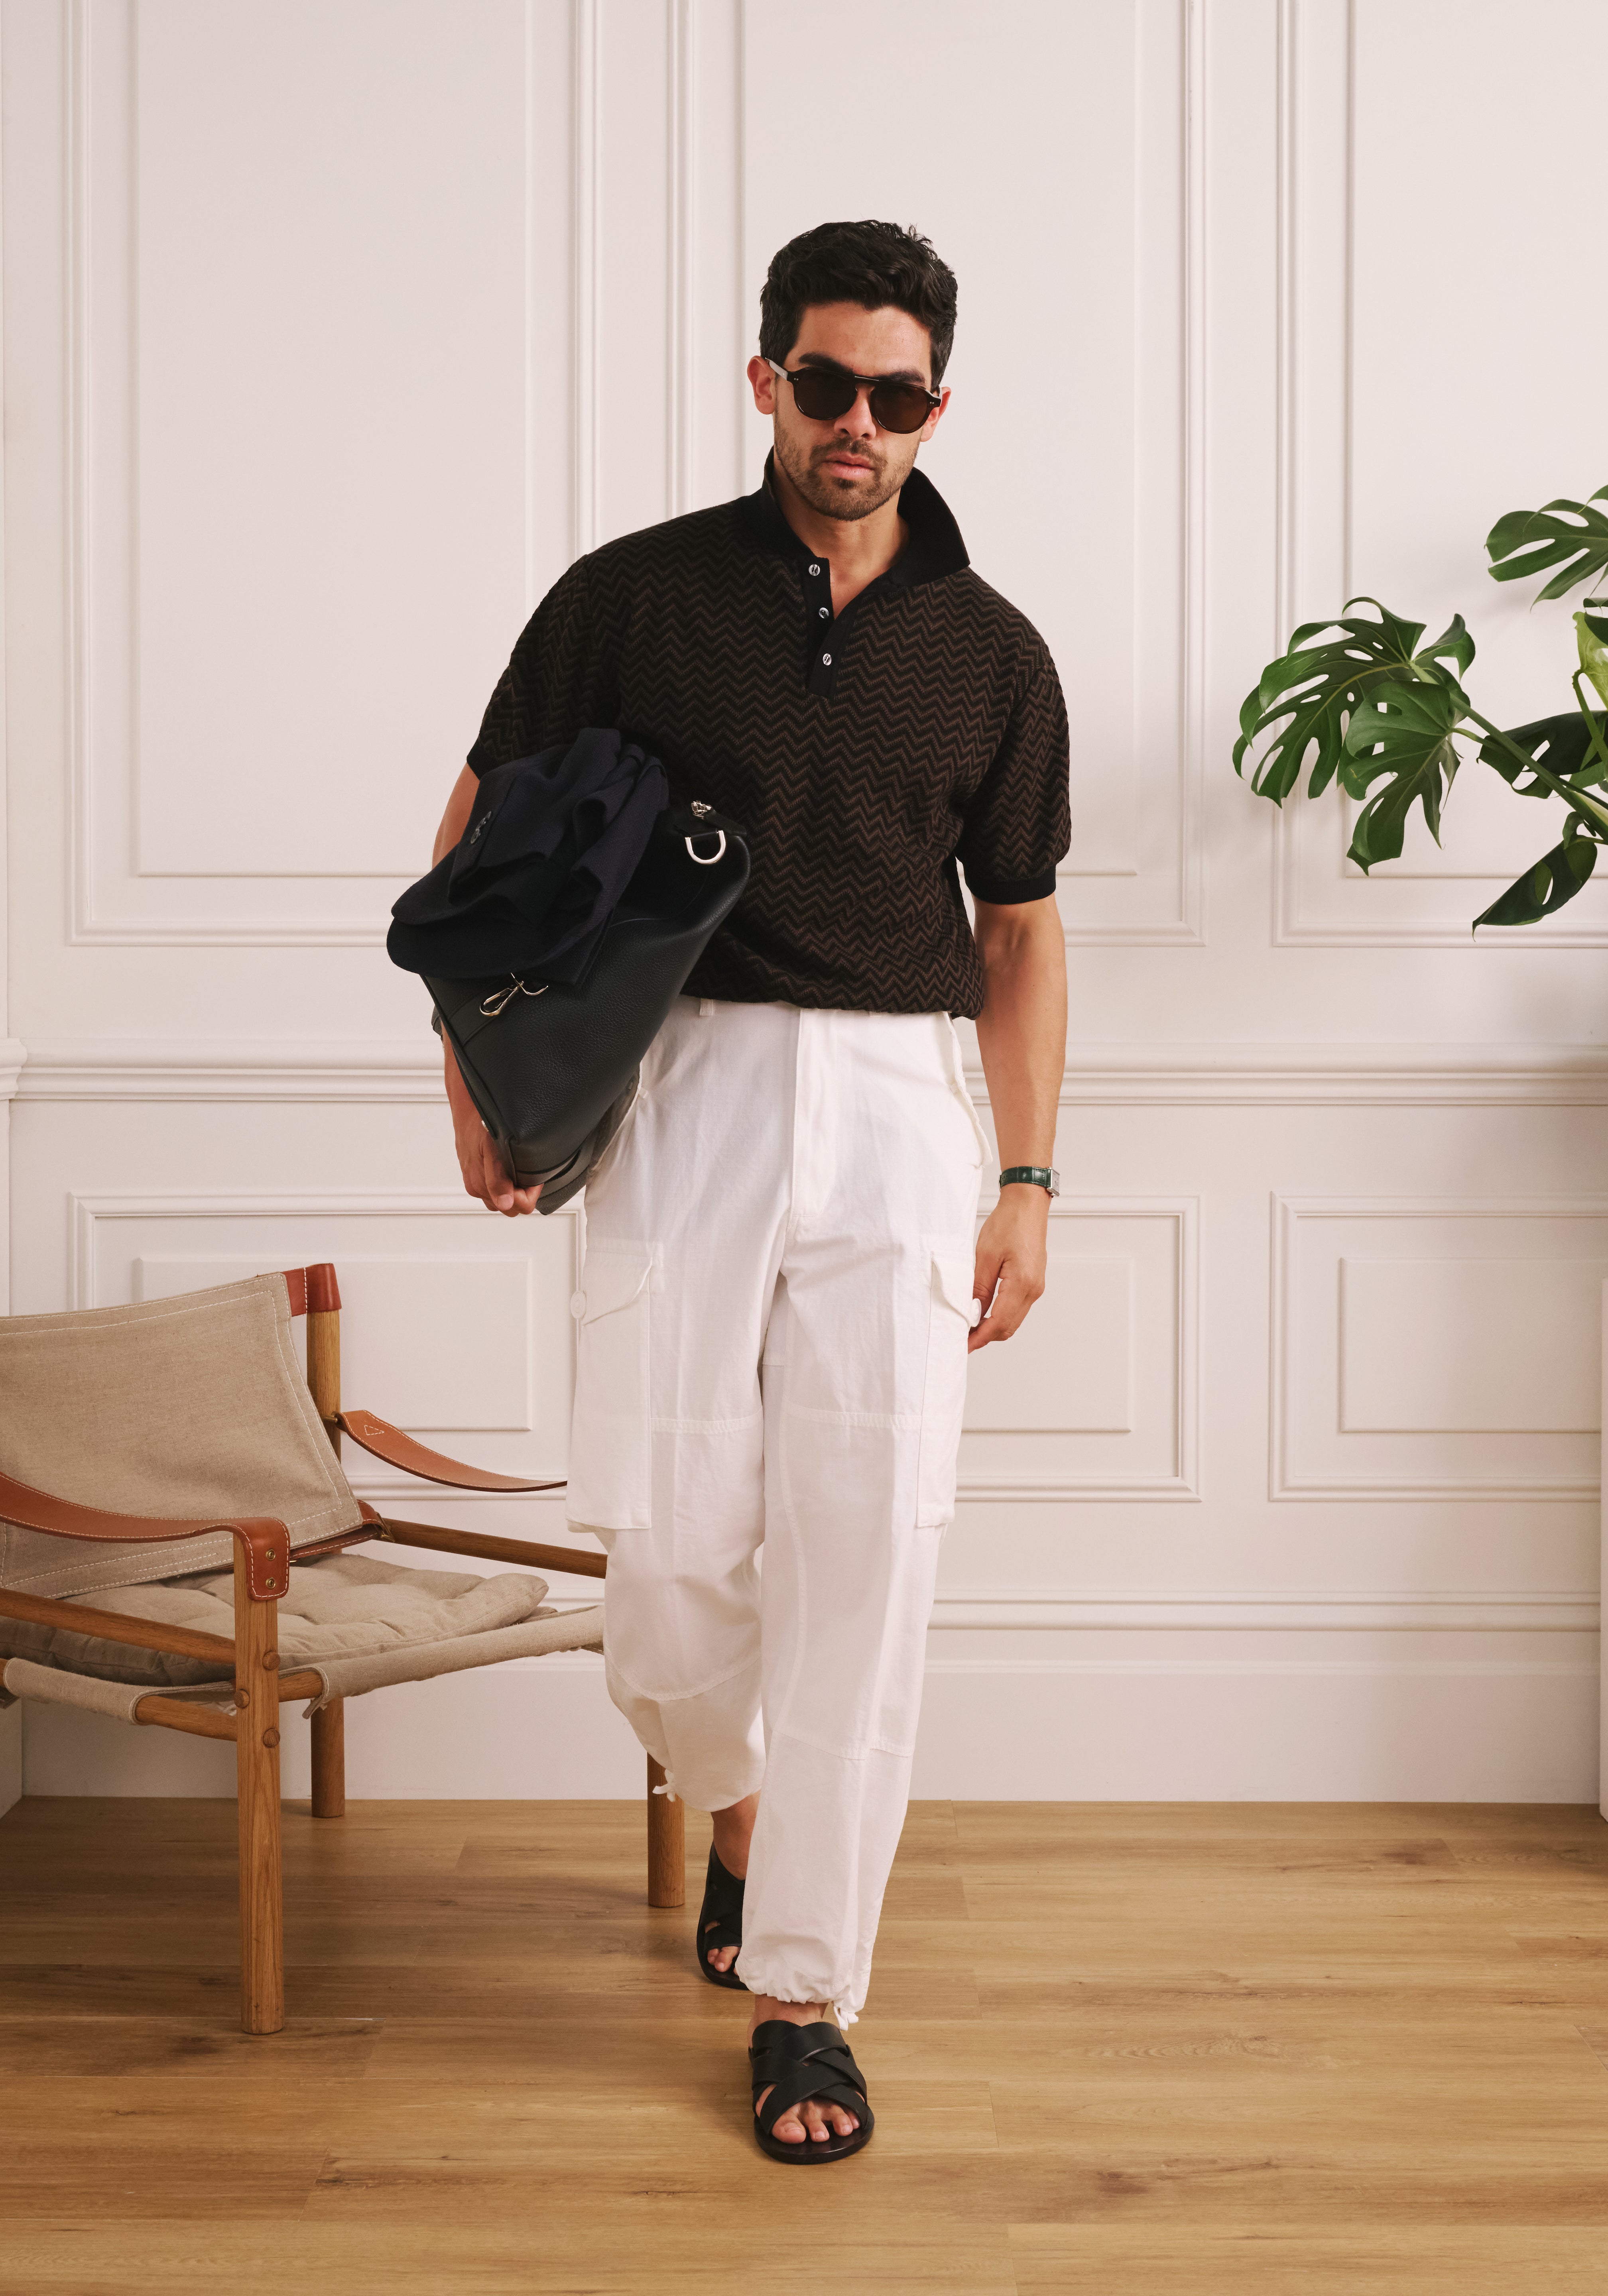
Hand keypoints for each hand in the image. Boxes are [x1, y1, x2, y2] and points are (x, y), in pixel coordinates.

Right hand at [446, 1044, 541, 1215]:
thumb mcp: (497, 1145)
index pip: (520, 1206)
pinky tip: (506, 1166)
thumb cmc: (484, 1118)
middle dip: (522, 1193)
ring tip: (517, 1165)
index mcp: (485, 1179)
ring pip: (500, 1201)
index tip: (536, 1175)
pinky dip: (501, 1183)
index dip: (533, 1191)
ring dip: (512, 1189)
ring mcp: (473, 1180)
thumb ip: (500, 1177)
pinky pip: (489, 1191)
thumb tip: (505, 1204)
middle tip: (528, 1169)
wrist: (467, 1101)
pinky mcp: (470, 1175)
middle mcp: (478, 1184)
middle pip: (512, 1207)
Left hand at [969, 1185, 1048, 1352]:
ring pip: (1013, 1320)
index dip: (980, 1338)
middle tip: (961, 1339)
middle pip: (1008, 1327)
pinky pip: (1016, 1308)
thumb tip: (972, 1314)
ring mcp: (1035, 1287)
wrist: (1027, 1205)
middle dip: (985, 1337)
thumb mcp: (985, 1256)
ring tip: (969, 1327)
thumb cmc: (1008, 1223)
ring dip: (992, 1327)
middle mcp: (1033, 1289)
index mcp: (1022, 1283)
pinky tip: (983, 1312)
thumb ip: (979, 1288)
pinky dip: (1000, 1316)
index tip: (963, 1345)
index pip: (999, 1323)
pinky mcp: (1033, 1282)